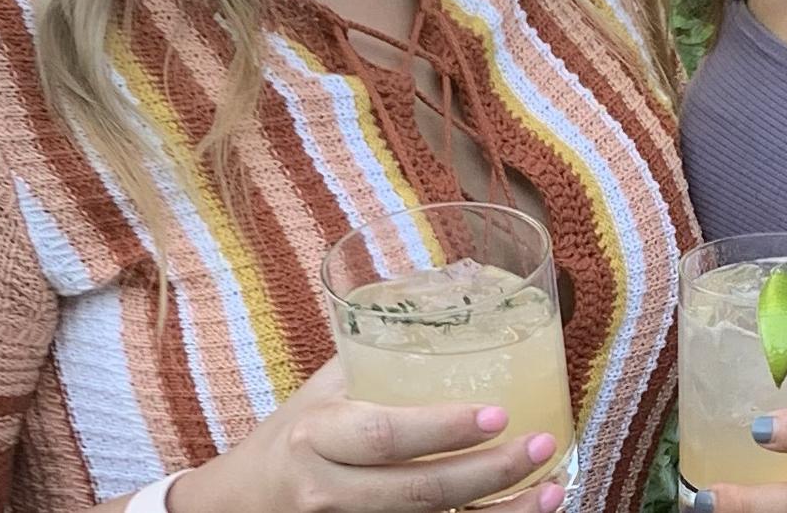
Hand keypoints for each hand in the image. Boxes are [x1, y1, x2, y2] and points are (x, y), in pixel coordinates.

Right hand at [170, 357, 567, 512]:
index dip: (442, 429)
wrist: (236, 508)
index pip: (385, 436)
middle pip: (417, 492)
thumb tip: (453, 294)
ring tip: (550, 493)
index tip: (497, 413)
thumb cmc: (290, 437)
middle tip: (542, 445)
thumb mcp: (321, 392)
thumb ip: (377, 355)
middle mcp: (329, 492)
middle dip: (488, 474)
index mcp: (319, 436)